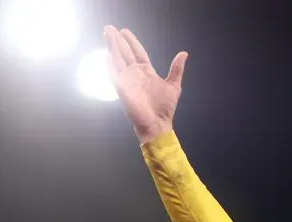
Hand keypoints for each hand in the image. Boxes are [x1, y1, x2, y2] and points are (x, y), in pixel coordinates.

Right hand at [104, 26, 187, 144]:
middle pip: (125, 53)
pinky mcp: (123, 89)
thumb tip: (184, 54)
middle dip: (117, 40)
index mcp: (146, 72)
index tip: (125, 31)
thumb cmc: (164, 108)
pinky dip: (111, 66)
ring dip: (112, 47)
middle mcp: (135, 75)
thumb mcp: (174, 85)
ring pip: (118, 60)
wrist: (158, 124)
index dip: (132, 42)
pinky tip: (107, 56)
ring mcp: (128, 81)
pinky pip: (115, 75)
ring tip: (107, 34)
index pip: (137, 53)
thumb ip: (177, 69)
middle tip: (110, 28)